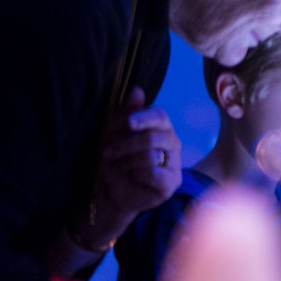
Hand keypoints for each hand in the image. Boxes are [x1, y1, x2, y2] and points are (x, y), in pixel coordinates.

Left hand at [84, 87, 181, 242]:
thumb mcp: (113, 133)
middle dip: (124, 145)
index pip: (160, 117)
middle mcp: (172, 143)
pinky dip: (136, 175)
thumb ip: (125, 112)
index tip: (127, 123)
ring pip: (151, 156)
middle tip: (106, 153)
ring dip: (125, 162)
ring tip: (116, 167)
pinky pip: (154, 174)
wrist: (110, 190)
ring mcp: (174, 164)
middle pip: (153, 137)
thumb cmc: (113, 158)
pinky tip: (132, 178)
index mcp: (160, 128)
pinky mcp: (172, 183)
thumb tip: (137, 90)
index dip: (144, 117)